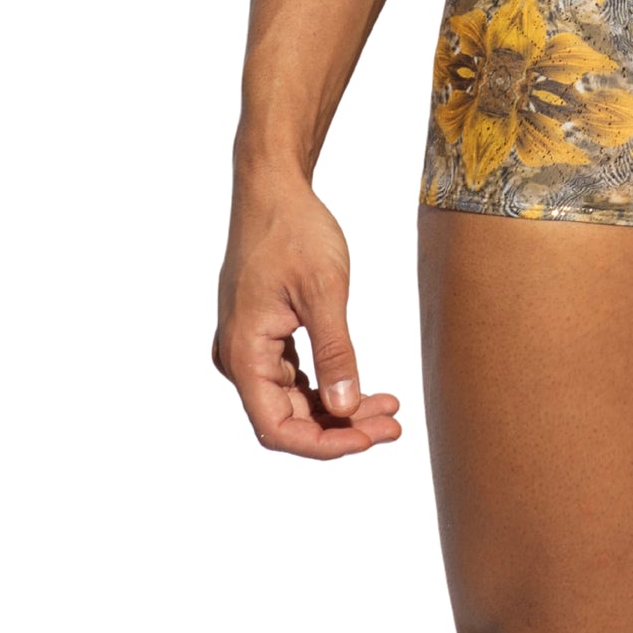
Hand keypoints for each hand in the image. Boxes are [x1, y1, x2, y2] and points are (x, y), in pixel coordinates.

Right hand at [214, 179, 402, 457]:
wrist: (274, 189)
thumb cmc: (294, 230)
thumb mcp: (323, 290)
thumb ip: (335, 352)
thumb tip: (345, 407)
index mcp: (244, 353)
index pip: (277, 427)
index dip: (323, 444)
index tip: (368, 440)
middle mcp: (240, 357)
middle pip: (288, 417)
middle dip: (341, 428)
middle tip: (393, 425)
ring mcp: (250, 347)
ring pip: (294, 399)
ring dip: (339, 409)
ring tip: (388, 409)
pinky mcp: (264, 334)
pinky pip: (294, 376)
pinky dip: (327, 385)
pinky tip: (363, 389)